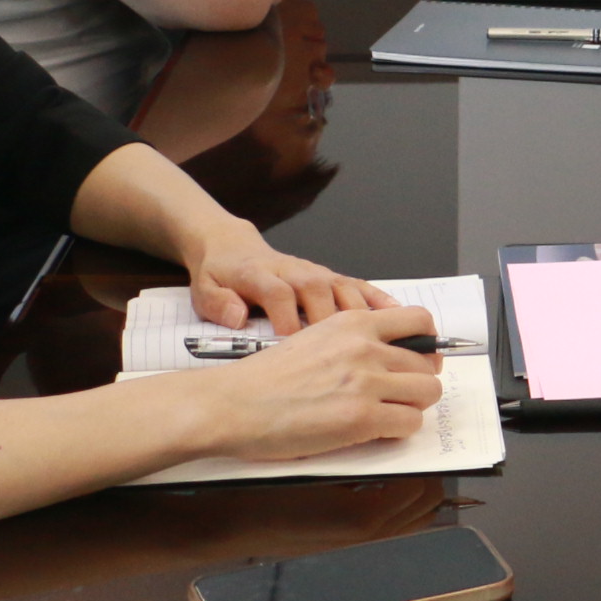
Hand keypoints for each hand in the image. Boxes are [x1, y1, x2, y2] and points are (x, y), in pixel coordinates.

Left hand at [185, 219, 391, 333]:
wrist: (232, 248)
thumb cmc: (220, 277)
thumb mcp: (203, 292)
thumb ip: (218, 303)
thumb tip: (238, 316)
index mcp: (259, 274)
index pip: (278, 292)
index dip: (286, 316)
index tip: (291, 343)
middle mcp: (293, 270)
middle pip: (317, 289)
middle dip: (329, 319)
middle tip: (339, 353)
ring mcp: (315, 271)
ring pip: (342, 287)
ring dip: (360, 313)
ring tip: (379, 339)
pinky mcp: (330, 276)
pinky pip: (358, 284)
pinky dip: (378, 298)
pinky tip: (398, 314)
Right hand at [194, 306, 445, 462]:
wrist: (231, 403)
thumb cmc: (264, 378)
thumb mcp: (315, 339)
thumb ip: (354, 342)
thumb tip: (391, 358)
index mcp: (354, 322)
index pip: (420, 321)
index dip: (426, 345)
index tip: (418, 362)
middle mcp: (366, 346)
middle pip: (428, 363)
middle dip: (418, 383)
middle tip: (398, 398)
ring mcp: (366, 382)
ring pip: (427, 392)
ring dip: (412, 407)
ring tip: (387, 415)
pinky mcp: (361, 417)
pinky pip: (409, 423)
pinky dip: (398, 431)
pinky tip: (374, 432)